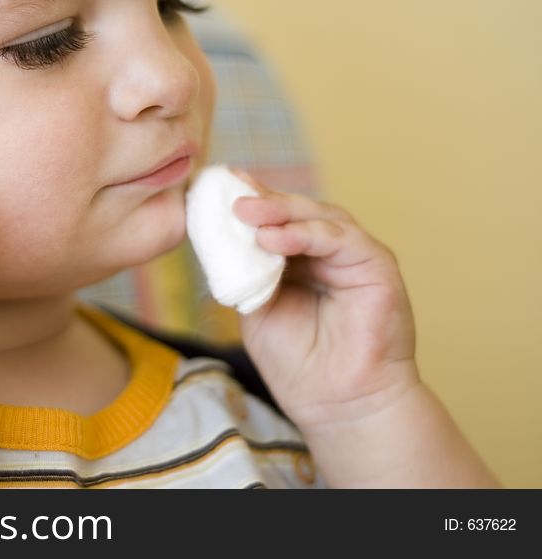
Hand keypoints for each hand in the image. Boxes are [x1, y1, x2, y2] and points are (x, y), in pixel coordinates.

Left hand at [230, 169, 418, 435]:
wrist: (339, 406)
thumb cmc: (300, 363)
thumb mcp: (257, 309)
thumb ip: (244, 272)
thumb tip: (219, 235)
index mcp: (301, 259)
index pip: (275, 221)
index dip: (250, 203)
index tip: (217, 187)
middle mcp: (330, 252)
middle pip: (296, 212)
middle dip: (263, 202)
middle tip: (230, 196)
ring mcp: (355, 256)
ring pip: (319, 217)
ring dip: (281, 212)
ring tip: (246, 212)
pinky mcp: (377, 266)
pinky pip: (340, 239)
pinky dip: (306, 234)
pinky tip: (274, 238)